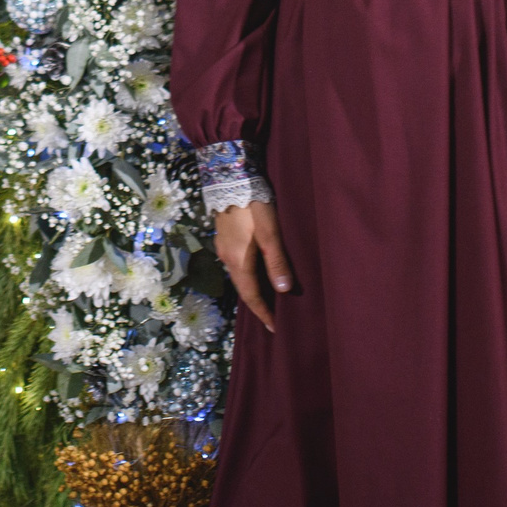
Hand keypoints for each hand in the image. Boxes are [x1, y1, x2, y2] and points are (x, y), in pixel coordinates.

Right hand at [213, 202, 293, 332]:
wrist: (229, 178)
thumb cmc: (253, 206)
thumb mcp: (270, 232)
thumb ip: (277, 261)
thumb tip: (284, 291)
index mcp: (239, 261)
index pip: (251, 295)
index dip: (263, 312)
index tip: (274, 328)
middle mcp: (227, 258)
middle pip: (242, 288)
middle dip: (257, 304)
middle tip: (272, 317)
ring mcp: (223, 247)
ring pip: (238, 276)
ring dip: (252, 289)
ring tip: (268, 297)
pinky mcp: (223, 237)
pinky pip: (236, 264)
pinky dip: (247, 275)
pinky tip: (257, 272)